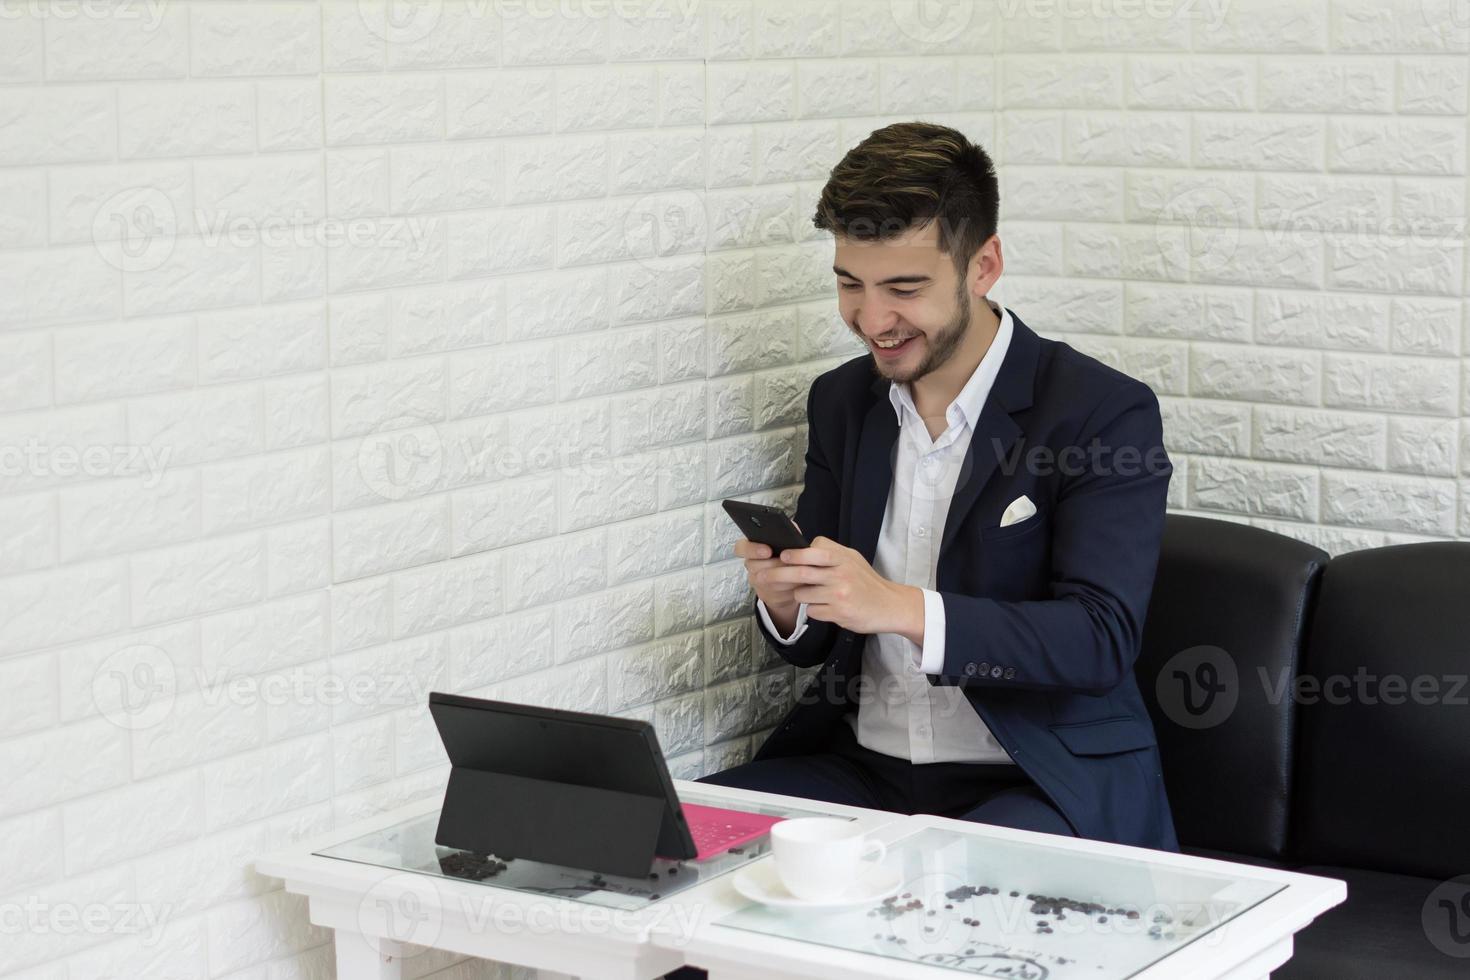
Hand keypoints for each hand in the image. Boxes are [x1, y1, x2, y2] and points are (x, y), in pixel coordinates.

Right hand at [734, 522, 803, 614]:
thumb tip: (791, 526)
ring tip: (798, 572)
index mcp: (752, 549)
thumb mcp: (789, 542)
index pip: (741, 547)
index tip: (767, 551)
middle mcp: (751, 565)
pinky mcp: (766, 595)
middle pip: (753, 566)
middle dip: (773, 565)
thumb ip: (788, 533)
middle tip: (787, 563)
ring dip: (783, 577)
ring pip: (765, 581)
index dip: (752, 549)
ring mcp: (757, 582)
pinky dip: (788, 589)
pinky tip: (799, 584)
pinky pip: (775, 594)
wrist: (792, 577)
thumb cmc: (788, 556)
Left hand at [759, 535, 922, 639]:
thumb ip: (829, 552)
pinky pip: (812, 610)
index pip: (811, 551)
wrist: (889, 605)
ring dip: (800, 595)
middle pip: (800, 572)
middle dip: (778, 574)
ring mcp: (839, 594)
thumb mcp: (852, 559)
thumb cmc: (866, 581)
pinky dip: (813, 610)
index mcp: (842, 557)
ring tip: (812, 595)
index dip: (794, 554)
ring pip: (802, 594)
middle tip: (762, 576)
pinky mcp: (839, 613)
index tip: (782, 556)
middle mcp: (840, 574)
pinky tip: (825, 608)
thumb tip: (800, 547)